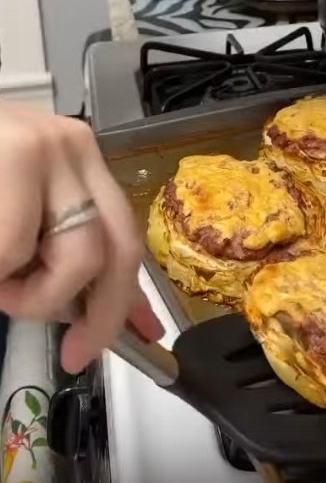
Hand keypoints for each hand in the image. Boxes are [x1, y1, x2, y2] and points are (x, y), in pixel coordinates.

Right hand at [0, 101, 162, 372]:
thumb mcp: (21, 206)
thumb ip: (56, 248)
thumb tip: (92, 310)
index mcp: (80, 162)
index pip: (124, 234)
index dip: (129, 296)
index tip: (138, 337)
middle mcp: (73, 149)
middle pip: (115, 247)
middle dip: (99, 312)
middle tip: (74, 350)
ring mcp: (43, 149)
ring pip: (72, 257)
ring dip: (29, 295)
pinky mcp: (14, 155)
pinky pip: (15, 247)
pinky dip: (1, 274)